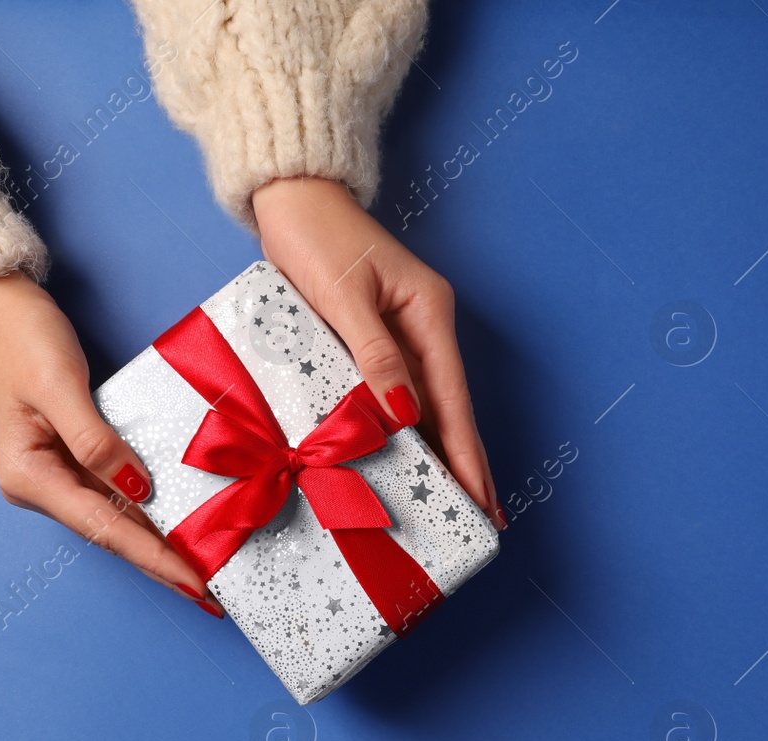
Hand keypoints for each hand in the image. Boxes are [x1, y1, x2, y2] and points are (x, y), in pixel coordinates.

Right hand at [0, 273, 224, 616]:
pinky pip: (114, 493)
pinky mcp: (70, 456)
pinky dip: (146, 513)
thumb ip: (97, 442)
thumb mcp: (60, 386)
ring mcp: (54, 473)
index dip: (152, 556)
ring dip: (156, 542)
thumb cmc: (21, 338)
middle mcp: (39, 486)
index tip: (192, 581)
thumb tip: (137, 490)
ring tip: (200, 568)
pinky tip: (175, 527)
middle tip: (209, 592)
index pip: (103, 528)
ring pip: (114, 518)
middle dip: (159, 562)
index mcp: (29, 477)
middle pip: (110, 533)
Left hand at [252, 177, 506, 529]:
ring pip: (424, 405)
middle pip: (448, 408)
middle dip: (463, 463)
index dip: (465, 452)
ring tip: (449, 501)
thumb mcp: (344, 294)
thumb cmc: (314, 234)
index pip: (452, 398)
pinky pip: (395, 393)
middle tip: (478, 516)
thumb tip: (403, 411)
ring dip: (436, 452)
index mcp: (428, 312)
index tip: (478, 496)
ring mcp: (402, 333)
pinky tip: (406, 458)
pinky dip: (403, 429)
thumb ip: (374, 354)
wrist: (290, 197)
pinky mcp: (375, 337)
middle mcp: (424, 326)